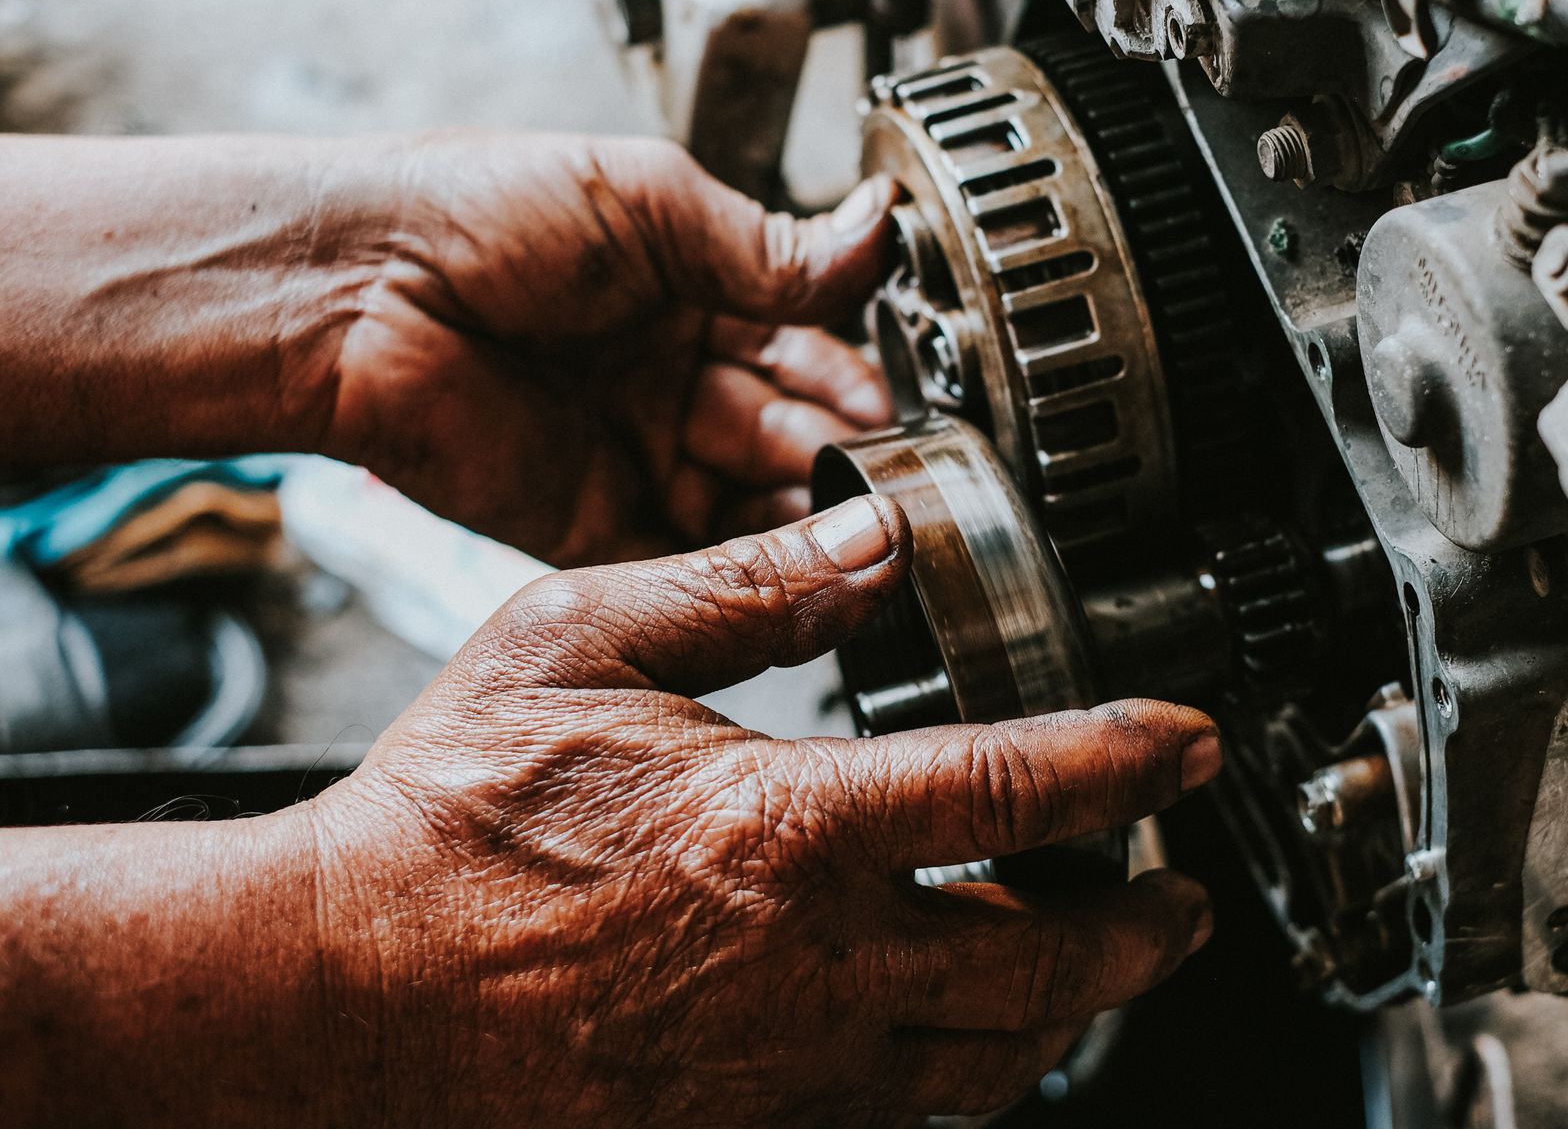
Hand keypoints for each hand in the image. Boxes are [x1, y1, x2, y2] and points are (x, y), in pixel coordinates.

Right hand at [305, 497, 1221, 1125]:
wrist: (338, 992)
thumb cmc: (444, 820)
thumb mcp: (581, 641)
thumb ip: (743, 585)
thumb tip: (867, 540)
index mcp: (782, 831)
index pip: (1014, 792)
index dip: (1126, 760)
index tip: (1185, 740)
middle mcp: (808, 969)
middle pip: (1048, 964)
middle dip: (1144, 926)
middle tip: (1181, 891)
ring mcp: (783, 1072)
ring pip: (992, 1061)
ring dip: (1073, 1008)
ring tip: (1104, 960)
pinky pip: (900, 1118)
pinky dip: (964, 1072)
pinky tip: (964, 1031)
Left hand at [325, 134, 899, 565]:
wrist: (351, 292)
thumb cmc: (475, 212)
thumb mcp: (651, 203)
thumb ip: (771, 248)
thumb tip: (880, 228)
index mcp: (692, 291)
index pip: (806, 348)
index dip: (855, 383)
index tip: (901, 415)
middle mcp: (670, 378)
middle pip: (790, 432)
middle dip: (842, 456)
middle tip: (891, 484)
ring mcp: (635, 452)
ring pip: (753, 502)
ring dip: (808, 517)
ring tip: (860, 531)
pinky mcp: (593, 524)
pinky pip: (688, 558)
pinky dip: (745, 572)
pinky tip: (796, 571)